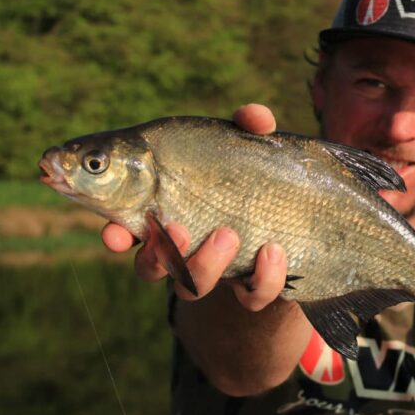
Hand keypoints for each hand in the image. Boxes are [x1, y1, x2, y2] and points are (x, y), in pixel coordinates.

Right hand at [101, 104, 287, 308]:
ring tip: (229, 234)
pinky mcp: (255, 287)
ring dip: (206, 264)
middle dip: (158, 254)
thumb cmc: (256, 178)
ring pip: (193, 289)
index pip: (127, 228)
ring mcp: (218, 271)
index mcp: (168, 212)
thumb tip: (254, 116)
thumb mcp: (252, 147)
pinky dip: (262, 278)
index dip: (115, 235)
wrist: (300, 223)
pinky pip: (251, 297)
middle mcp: (185, 249)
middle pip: (151, 267)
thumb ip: (249, 128)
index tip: (115, 233)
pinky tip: (273, 251)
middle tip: (177, 227)